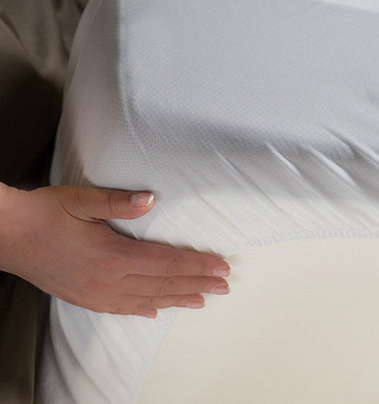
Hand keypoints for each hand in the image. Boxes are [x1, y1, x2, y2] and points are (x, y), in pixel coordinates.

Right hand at [0, 183, 229, 317]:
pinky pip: (122, 308)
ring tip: (203, 300)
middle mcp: (110, 280)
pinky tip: (157, 311)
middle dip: (198, 283)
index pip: (168, 263)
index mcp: (114, 256)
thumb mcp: (82, 200)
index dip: (198, 265)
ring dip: (178, 298)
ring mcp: (98, 293)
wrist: (9, 236)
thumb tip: (151, 199)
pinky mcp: (86, 298)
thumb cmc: (46, 214)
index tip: (221, 267)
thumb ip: (119, 202)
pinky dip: (144, 309)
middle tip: (224, 285)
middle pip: (165, 284)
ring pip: (149, 299)